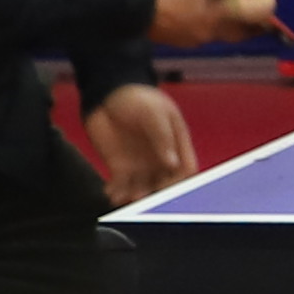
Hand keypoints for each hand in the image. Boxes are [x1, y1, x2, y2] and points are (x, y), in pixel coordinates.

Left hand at [83, 79, 199, 200]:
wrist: (107, 95)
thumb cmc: (137, 99)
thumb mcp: (154, 112)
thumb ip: (163, 137)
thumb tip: (172, 163)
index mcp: (176, 145)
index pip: (186, 169)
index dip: (182, 181)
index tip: (169, 186)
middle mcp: (160, 160)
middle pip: (166, 185)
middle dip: (158, 195)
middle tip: (146, 197)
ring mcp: (140, 166)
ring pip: (144, 190)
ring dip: (136, 198)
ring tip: (126, 198)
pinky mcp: (119, 168)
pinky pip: (121, 187)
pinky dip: (117, 194)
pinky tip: (112, 194)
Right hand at [147, 0, 281, 41]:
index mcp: (224, 12)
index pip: (262, 12)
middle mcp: (213, 31)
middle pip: (245, 31)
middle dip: (252, 18)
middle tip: (247, 2)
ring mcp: (193, 39)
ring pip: (220, 32)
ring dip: (225, 17)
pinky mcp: (176, 41)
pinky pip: (199, 32)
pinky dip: (203, 20)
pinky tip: (191, 5)